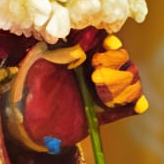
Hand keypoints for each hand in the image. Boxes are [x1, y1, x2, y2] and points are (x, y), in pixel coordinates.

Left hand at [6, 37, 146, 154]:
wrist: (27, 122)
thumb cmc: (28, 87)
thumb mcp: (36, 65)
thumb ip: (56, 55)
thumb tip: (80, 52)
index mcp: (81, 51)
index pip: (106, 40)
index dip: (111, 43)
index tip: (104, 48)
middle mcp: (96, 68)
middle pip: (123, 58)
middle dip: (114, 64)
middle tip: (94, 75)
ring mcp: (103, 89)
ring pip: (131, 79)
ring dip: (123, 84)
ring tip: (100, 92)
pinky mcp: (108, 111)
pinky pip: (132, 104)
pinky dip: (136, 102)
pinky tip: (135, 105)